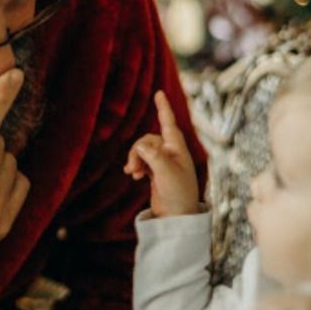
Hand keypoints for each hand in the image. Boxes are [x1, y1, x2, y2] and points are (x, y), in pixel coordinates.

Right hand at [123, 91, 198, 216]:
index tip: (159, 93)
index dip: (163, 107)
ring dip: (135, 159)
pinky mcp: (156, 172)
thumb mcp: (166, 173)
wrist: (177, 217)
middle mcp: (171, 152)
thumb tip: (139, 146)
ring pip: (142, 150)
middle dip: (137, 151)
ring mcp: (163, 162)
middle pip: (147, 139)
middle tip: (133, 169)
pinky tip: (134, 176)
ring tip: (132, 173)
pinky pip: (142, 160)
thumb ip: (153, 156)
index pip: (168, 123)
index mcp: (177, 148)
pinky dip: (136, 165)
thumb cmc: (178, 194)